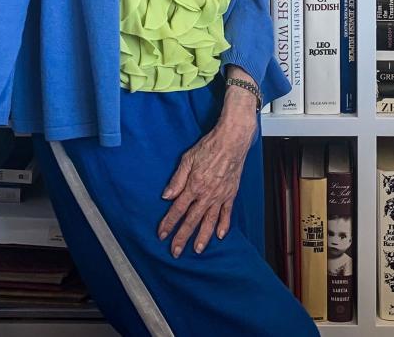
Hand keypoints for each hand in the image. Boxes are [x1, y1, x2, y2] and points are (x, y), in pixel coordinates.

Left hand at [156, 99, 255, 258]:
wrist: (232, 141)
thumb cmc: (209, 147)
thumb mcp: (187, 159)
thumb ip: (177, 179)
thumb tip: (166, 196)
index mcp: (194, 186)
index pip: (178, 209)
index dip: (169, 223)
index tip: (162, 235)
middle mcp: (207, 195)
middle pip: (192, 220)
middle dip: (182, 237)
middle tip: (175, 252)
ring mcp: (220, 196)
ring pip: (209, 221)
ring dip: (202, 237)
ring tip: (197, 250)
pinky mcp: (231, 194)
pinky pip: (227, 213)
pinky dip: (223, 225)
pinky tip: (219, 235)